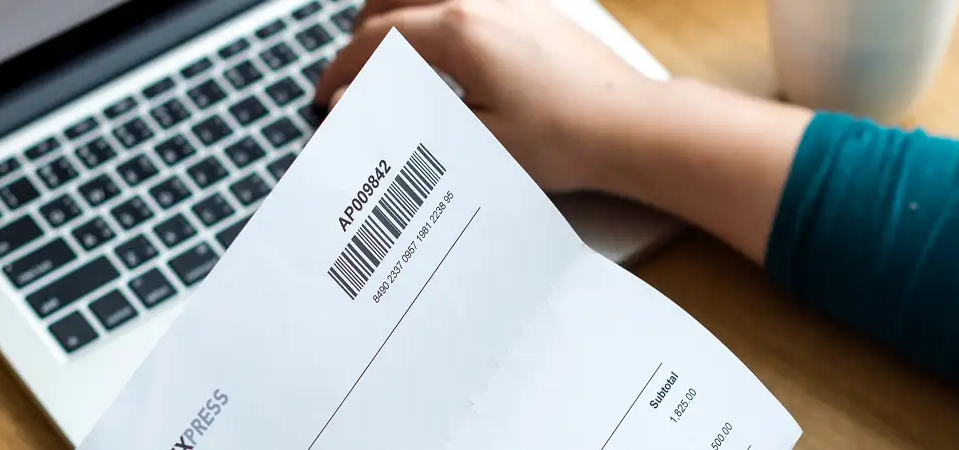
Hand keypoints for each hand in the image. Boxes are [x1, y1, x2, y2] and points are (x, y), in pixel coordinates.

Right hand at [317, 0, 661, 191]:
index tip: (328, 98)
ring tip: (385, 54)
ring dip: (393, 12)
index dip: (341, 71)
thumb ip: (407, 117)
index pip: (375, 39)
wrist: (631, 125)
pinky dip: (428, 7)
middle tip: (351, 79)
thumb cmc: (565, 138)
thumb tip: (355, 105)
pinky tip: (434, 42)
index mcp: (460, 29)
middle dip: (361, 38)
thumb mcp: (474, 141)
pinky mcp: (526, 1)